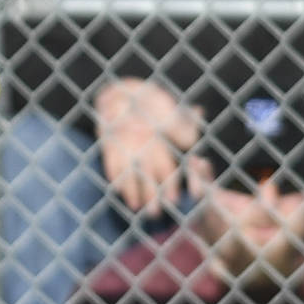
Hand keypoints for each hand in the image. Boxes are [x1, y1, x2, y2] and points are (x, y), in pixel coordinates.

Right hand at [95, 80, 198, 216]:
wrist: (122, 90)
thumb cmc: (152, 100)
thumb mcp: (172, 110)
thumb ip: (185, 125)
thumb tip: (195, 134)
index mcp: (159, 134)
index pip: (166, 164)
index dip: (170, 184)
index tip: (174, 200)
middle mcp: (141, 141)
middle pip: (148, 174)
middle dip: (153, 195)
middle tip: (156, 213)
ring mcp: (124, 143)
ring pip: (129, 174)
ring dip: (133, 193)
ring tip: (137, 208)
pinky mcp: (108, 144)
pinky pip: (111, 165)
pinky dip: (116, 180)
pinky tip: (120, 193)